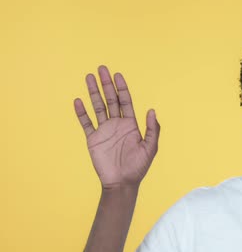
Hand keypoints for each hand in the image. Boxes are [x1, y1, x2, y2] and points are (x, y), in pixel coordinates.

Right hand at [74, 65, 159, 188]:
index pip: (126, 101)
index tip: (117, 75)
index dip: (122, 88)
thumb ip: (152, 129)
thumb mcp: (150, 148)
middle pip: (111, 100)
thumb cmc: (138, 167)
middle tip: (101, 68)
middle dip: (106, 84)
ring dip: (93, 93)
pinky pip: (86, 123)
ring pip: (98, 107)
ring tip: (88, 77)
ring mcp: (104, 131)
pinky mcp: (93, 139)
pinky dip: (82, 113)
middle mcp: (117, 124)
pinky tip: (78, 101)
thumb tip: (151, 110)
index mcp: (131, 125)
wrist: (122, 183)